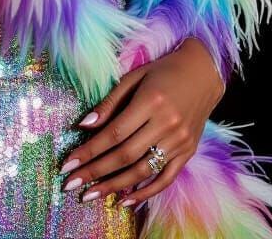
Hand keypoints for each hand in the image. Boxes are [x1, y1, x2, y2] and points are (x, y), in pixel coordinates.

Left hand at [58, 39, 224, 207]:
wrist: (204, 72)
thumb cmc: (163, 71)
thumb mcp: (134, 77)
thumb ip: (110, 102)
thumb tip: (84, 125)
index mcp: (151, 101)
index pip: (114, 133)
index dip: (89, 151)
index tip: (68, 164)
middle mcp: (167, 123)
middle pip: (126, 155)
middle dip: (95, 172)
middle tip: (71, 184)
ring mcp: (180, 141)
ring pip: (143, 171)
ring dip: (115, 186)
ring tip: (92, 194)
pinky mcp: (189, 152)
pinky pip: (166, 178)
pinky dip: (146, 193)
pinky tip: (125, 200)